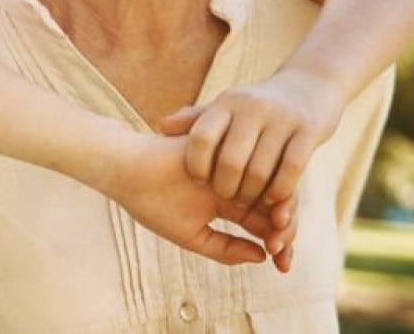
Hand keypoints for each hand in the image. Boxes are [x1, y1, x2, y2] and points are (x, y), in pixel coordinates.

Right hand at [98, 132, 297, 268]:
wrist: (127, 169)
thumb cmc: (153, 203)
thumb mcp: (191, 234)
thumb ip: (225, 248)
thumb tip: (263, 257)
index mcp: (228, 203)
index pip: (261, 223)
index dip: (277, 243)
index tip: (284, 265)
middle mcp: (236, 182)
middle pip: (271, 205)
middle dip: (284, 229)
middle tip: (285, 250)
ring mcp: (234, 164)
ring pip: (269, 186)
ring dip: (280, 209)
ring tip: (281, 230)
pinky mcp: (230, 148)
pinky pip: (258, 166)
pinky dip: (268, 187)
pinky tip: (273, 208)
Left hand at [157, 68, 343, 209]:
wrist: (310, 86)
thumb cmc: (257, 106)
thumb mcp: (226, 107)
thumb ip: (195, 120)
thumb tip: (160, 127)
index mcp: (226, 103)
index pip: (201, 138)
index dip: (196, 165)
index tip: (198, 180)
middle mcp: (252, 108)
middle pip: (231, 161)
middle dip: (227, 188)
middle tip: (229, 200)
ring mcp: (282, 118)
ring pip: (261, 170)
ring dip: (253, 195)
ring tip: (249, 203)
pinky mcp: (308, 131)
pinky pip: (291, 170)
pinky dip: (280, 191)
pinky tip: (274, 199)